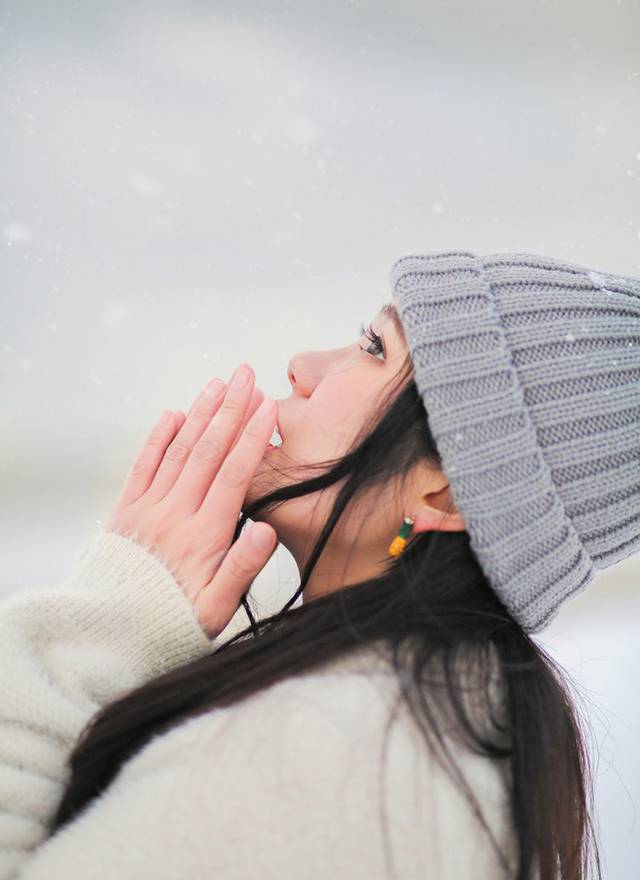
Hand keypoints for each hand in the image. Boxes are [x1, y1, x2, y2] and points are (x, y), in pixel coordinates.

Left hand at [105, 364, 278, 638]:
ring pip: (178, 450)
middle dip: (230, 410)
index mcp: (203, 536)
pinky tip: (173, 413)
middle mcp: (174, 514)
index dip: (252, 438)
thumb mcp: (217, 608)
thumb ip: (242, 568)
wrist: (113, 633)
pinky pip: (143, 465)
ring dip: (199, 414)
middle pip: (207, 451)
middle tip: (246, 376)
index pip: (233, 475)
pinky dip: (159, 437)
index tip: (268, 406)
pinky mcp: (127, 510)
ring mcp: (148, 508)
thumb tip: (267, 530)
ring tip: (218, 383)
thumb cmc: (174, 621)